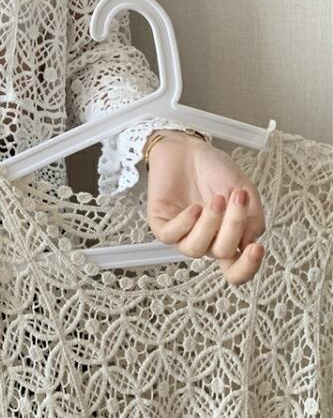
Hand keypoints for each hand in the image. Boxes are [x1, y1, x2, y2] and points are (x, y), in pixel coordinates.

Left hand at [145, 130, 265, 284]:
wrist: (187, 147)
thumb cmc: (213, 169)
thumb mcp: (244, 191)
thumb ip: (252, 219)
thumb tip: (248, 244)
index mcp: (226, 237)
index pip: (236, 270)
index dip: (248, 268)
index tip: (257, 248)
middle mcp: (205, 240)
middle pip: (222, 254)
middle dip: (233, 225)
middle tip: (236, 198)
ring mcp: (182, 234)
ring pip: (195, 249)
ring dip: (209, 224)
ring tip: (216, 199)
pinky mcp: (161, 224)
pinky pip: (170, 236)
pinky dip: (184, 223)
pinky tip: (194, 207)